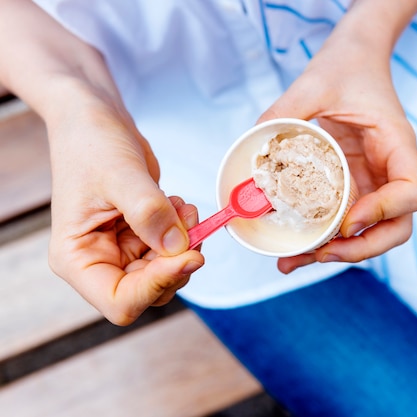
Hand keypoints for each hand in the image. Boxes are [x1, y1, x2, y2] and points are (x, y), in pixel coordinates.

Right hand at [47, 92, 203, 324]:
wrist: (94, 120)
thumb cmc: (91, 143)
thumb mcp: (120, 175)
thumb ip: (149, 213)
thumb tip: (178, 248)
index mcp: (77, 259)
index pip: (121, 302)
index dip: (158, 285)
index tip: (189, 255)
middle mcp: (99, 261)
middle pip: (150, 291)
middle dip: (177, 262)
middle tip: (193, 224)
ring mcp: (121, 250)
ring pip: (167, 272)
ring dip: (185, 244)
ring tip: (182, 206)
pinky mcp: (141, 236)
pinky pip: (172, 250)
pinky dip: (184, 231)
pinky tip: (178, 205)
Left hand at [258, 12, 416, 273]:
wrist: (354, 58)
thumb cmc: (346, 65)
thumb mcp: (315, 82)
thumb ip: (286, 110)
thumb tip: (250, 150)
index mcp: (397, 145)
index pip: (413, 192)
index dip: (385, 212)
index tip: (347, 221)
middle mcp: (391, 171)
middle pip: (396, 227)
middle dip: (360, 248)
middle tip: (319, 254)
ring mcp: (374, 182)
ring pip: (370, 233)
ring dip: (337, 253)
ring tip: (292, 261)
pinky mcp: (354, 186)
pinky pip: (345, 221)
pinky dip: (323, 240)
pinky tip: (293, 251)